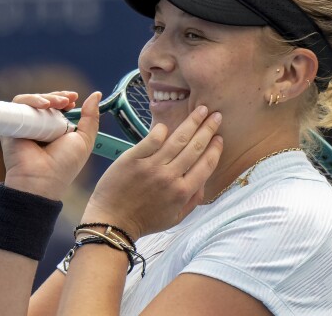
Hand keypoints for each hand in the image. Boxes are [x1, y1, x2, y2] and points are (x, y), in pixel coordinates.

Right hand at [1, 91, 101, 199]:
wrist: (42, 178)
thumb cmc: (64, 164)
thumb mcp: (84, 139)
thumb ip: (91, 117)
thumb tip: (96, 94)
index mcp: (56, 129)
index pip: (59, 106)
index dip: (66, 99)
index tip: (75, 98)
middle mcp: (40, 126)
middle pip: (47, 101)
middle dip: (59, 97)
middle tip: (69, 101)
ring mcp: (26, 124)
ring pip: (34, 100)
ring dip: (48, 97)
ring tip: (59, 103)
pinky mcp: (12, 122)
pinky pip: (19, 103)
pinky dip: (32, 100)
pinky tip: (45, 105)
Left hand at [81, 106, 222, 239]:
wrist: (112, 222)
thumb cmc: (144, 221)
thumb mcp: (175, 218)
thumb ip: (193, 200)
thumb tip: (204, 181)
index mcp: (182, 192)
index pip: (206, 165)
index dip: (214, 149)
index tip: (219, 138)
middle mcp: (170, 177)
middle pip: (194, 147)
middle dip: (208, 129)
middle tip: (215, 115)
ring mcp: (151, 167)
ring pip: (177, 140)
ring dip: (192, 123)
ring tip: (200, 110)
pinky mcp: (133, 159)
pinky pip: (152, 140)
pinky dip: (161, 130)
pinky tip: (167, 124)